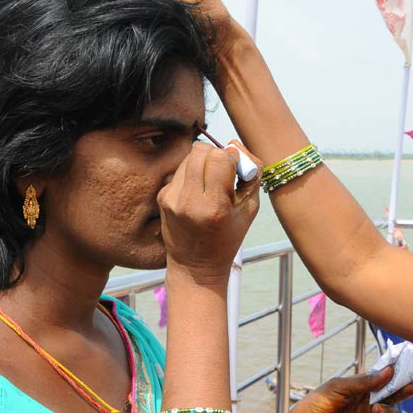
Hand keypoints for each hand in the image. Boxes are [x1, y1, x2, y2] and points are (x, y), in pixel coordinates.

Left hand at [158, 142, 259, 284]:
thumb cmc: (228, 237)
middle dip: (216, 155)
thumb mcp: (249, 208)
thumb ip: (250, 174)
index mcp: (213, 207)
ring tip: (210, 184)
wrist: (195, 267)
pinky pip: (180, 170)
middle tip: (223, 173)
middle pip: (201, 150)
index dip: (232, 158)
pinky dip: (192, 174)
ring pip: (189, 157)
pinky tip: (198, 193)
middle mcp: (187, 201)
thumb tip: (235, 145)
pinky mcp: (162, 197)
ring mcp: (170, 198)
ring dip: (203, 163)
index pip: (219, 158)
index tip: (236, 172)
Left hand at [285, 366, 412, 412]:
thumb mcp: (339, 387)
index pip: (381, 378)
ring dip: (387, 410)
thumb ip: (363, 382)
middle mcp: (365, 401)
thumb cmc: (317, 403)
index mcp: (359, 386)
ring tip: (376, 409)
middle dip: (401, 390)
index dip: (393, 373)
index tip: (406, 368)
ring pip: (389, 412)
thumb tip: (387, 372)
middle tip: (409, 387)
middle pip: (390, 394)